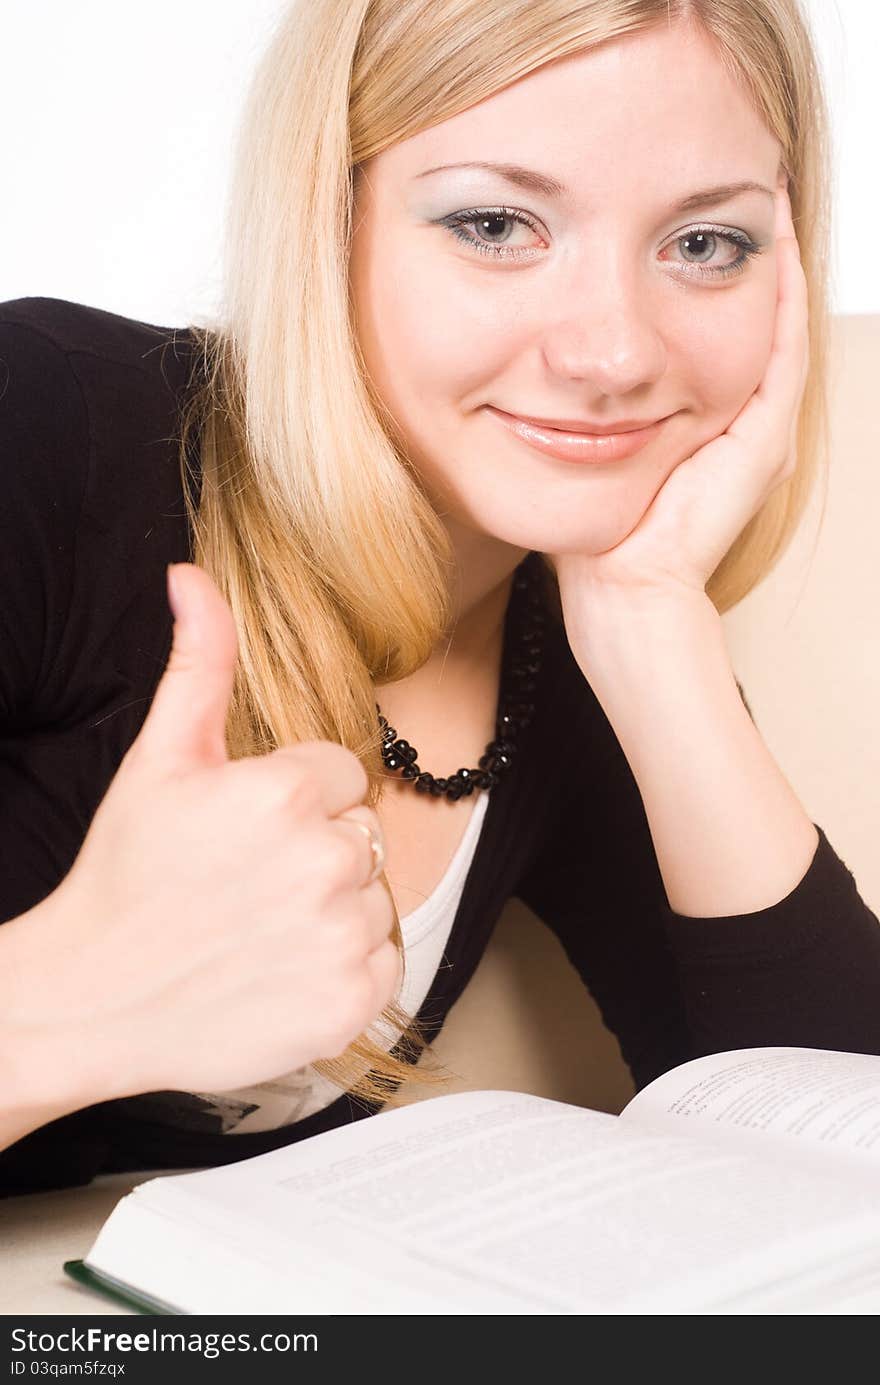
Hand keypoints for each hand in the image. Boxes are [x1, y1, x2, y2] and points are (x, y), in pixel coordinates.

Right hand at [26, 563, 399, 1100]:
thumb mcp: (159, 758)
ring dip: (333, 908)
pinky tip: (285, 968)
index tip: (243, 834)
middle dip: (315, 848)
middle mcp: (327, 861)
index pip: (341, 774)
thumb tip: (193, 576)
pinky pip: (386, 961)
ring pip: (376, 895)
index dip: (293, 800)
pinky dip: (347, 967)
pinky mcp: (352, 1003)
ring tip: (261, 927)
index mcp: (288, 792)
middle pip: (361, 832)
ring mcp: (343, 937)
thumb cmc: (126, 874)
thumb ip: (199, 662)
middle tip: (247, 882)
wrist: (92, 999)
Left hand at [548, 174, 808, 616]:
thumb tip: (530, 362)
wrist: (618, 593)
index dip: (696, 265)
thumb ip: (570, 406)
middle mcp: (735, 419)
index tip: (673, 209)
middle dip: (733, 248)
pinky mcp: (762, 436)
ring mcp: (756, 427)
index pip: (704, 325)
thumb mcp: (572, 449)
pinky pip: (784, 346)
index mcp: (694, 421)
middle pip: (745, 315)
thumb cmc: (588, 536)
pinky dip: (782, 290)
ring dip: (768, 256)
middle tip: (730, 178)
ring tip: (761, 186)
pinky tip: (769, 236)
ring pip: (775, 320)